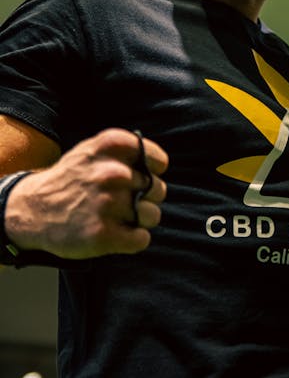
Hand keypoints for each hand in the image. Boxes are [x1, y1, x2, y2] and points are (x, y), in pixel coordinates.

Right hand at [5, 128, 167, 258]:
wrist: (32, 210)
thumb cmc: (72, 179)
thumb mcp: (93, 150)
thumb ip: (126, 151)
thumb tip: (158, 167)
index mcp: (110, 147)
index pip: (158, 160)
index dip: (154, 170)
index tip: (143, 175)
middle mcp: (110, 173)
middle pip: (158, 189)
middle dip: (146, 197)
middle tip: (125, 200)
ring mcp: (106, 204)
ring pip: (153, 215)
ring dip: (142, 219)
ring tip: (120, 217)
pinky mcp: (102, 235)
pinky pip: (142, 239)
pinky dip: (134, 239)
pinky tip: (117, 233)